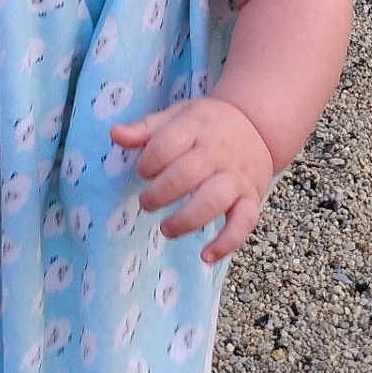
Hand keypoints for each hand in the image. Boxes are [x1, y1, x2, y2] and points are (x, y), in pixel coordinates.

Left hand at [109, 97, 274, 262]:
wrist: (257, 126)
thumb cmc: (207, 125)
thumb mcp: (177, 116)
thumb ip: (145, 128)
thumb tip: (115, 134)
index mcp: (196, 127)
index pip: (166, 145)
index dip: (148, 162)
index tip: (144, 171)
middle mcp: (218, 151)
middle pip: (187, 174)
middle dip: (160, 194)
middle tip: (147, 203)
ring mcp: (236, 176)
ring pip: (214, 199)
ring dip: (186, 220)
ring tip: (166, 229)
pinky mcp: (251, 198)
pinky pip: (244, 222)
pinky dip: (227, 242)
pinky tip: (206, 256)